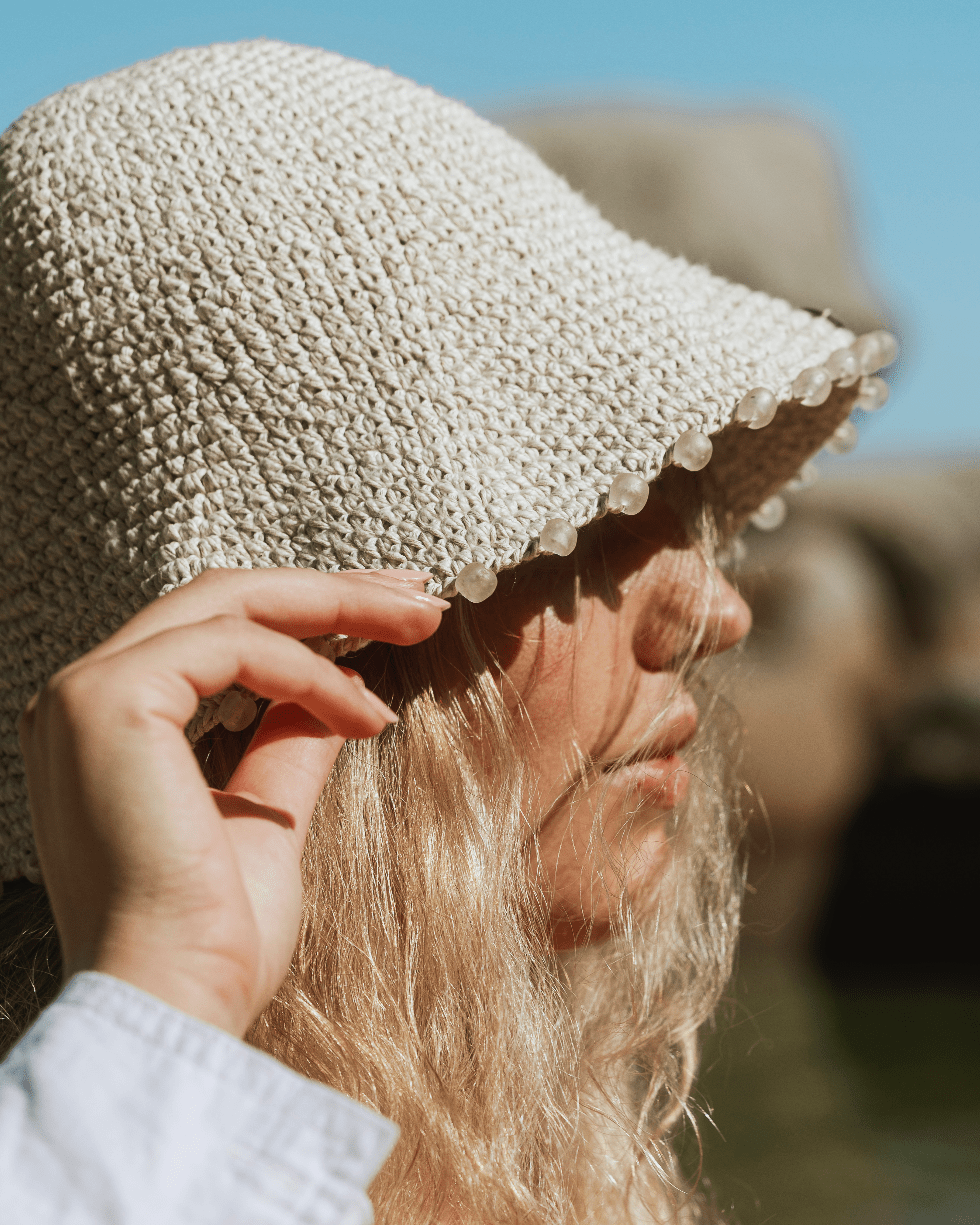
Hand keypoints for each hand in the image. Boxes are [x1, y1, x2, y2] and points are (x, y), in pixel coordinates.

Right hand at [18, 568, 447, 1036]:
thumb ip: (288, 744)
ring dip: (338, 608)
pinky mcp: (110, 700)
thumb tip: (337, 692)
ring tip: (421, 623)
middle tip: (419, 593)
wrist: (175, 1007)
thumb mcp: (269, 818)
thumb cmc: (215, 939)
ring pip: (232, 603)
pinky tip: (368, 714)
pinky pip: (235, 648)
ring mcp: (87, 693)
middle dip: (332, 591)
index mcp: (112, 724)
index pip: (217, 630)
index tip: (389, 613)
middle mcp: (83, 695)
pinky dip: (312, 672)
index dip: (308, 611)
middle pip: (225, 598)